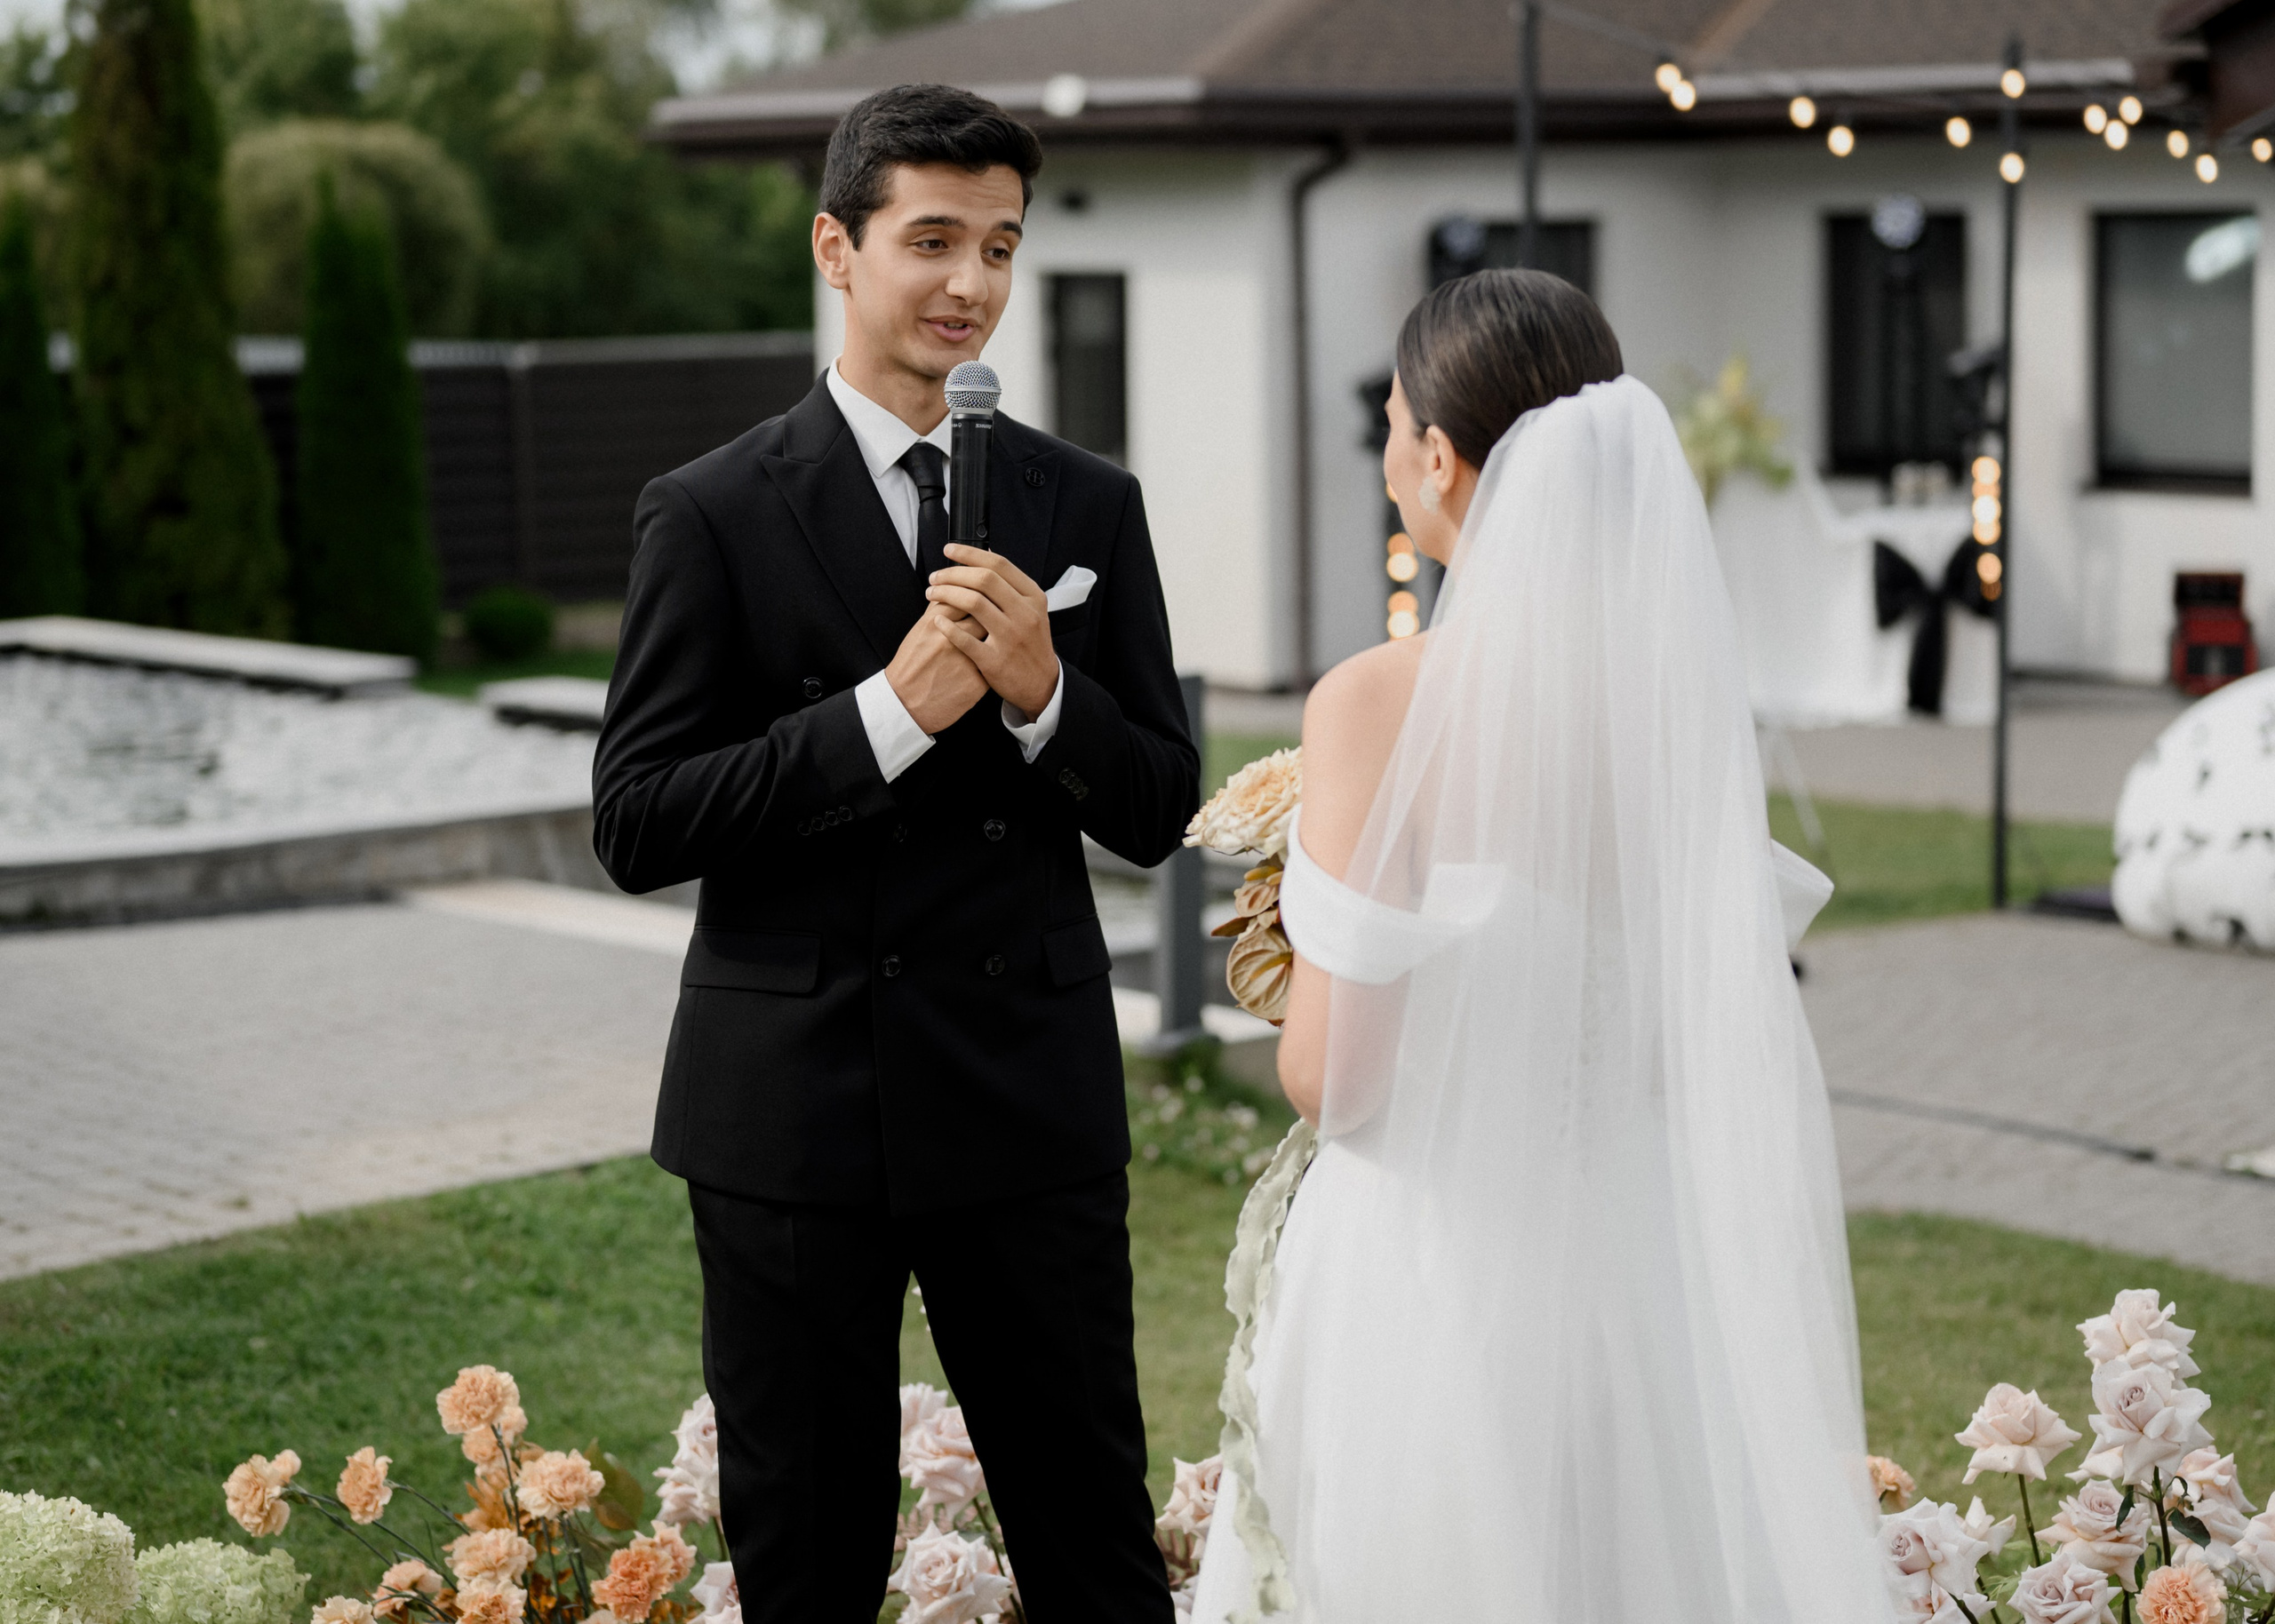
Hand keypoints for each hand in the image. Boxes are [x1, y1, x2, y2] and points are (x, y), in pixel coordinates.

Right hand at [884, 606, 988, 734]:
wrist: (906, 705)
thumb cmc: (911, 666)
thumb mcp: (918, 632)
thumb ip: (937, 611)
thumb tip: (951, 590)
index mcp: (934, 624)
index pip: (966, 595)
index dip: (978, 594)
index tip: (982, 597)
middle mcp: (950, 640)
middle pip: (985, 614)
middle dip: (992, 613)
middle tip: (994, 617)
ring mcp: (965, 662)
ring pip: (995, 639)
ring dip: (999, 636)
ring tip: (998, 638)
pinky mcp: (976, 683)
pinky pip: (996, 665)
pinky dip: (998, 661)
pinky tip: (996, 662)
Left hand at [925, 544, 1059, 718]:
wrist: (1042, 684)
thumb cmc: (1031, 643)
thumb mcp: (1032, 609)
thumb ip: (1011, 583)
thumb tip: (987, 551)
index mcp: (1033, 597)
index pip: (999, 565)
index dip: (969, 554)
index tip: (949, 550)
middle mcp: (1024, 614)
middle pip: (984, 579)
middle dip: (953, 573)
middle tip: (935, 577)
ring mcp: (1011, 637)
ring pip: (973, 602)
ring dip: (946, 593)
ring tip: (932, 594)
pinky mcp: (996, 661)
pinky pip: (965, 638)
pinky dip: (947, 626)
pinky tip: (936, 620)